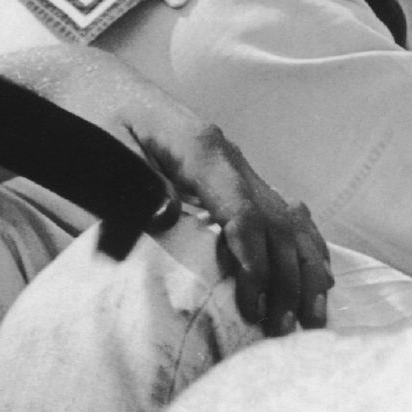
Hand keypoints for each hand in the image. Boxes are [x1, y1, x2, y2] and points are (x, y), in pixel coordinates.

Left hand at [0, 45, 333, 336]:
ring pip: (288, 219)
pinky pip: (282, 210)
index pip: (242, 211)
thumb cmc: (93, 115)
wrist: (94, 83)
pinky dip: (303, 244)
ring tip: (312, 316)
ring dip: (304, 269)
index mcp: (201, 148)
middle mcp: (229, 156)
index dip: (253, 259)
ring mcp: (236, 164)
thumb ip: (136, 180)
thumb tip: (166, 219)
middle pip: (275, 222)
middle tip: (284, 328)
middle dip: (286, 278)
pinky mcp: (234, 173)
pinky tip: (318, 276)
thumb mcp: (104, 145)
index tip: (254, 302)